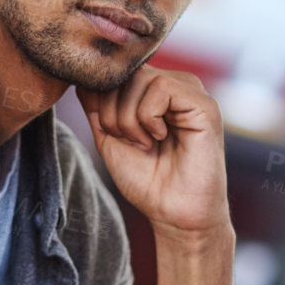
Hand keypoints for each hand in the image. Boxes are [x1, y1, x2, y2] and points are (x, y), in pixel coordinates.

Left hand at [76, 67, 229, 239]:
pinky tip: (160, 138)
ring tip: (146, 143)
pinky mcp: (203, 103)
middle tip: (131, 142)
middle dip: (112, 111)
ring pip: (140, 78)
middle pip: (124, 72)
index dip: (102, 102)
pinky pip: (161, 88)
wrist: (173, 213)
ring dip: (129, 118)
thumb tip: (81, 76)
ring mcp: (191, 91)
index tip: (116, 136)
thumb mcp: (109, 136)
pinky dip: (148, 118)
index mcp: (154, 90)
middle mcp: (175, 84)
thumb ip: (96, 105)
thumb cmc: (146, 179)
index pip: (116, 71)